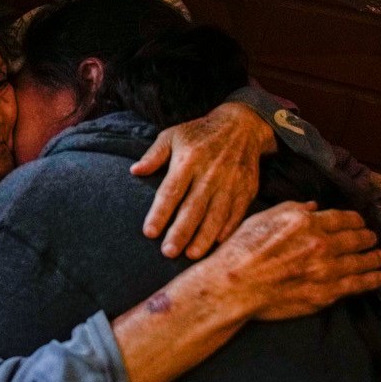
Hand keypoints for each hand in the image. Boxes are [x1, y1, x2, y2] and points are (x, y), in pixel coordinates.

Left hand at [132, 101, 274, 259]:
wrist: (242, 126)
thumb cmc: (199, 133)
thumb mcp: (172, 135)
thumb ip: (154, 155)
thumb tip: (134, 171)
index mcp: (188, 160)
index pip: (171, 191)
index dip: (160, 213)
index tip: (149, 232)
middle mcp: (210, 174)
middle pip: (193, 208)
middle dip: (180, 232)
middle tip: (168, 252)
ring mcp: (230, 183)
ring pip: (216, 215)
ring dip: (204, 237)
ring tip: (191, 255)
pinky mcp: (246, 190)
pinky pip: (237, 214)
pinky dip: (227, 231)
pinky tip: (217, 245)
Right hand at [208, 200, 380, 320]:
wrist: (234, 285)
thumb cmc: (241, 250)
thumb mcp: (261, 218)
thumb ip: (290, 208)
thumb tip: (313, 206)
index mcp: (306, 222)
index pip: (342, 218)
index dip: (355, 220)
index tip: (359, 222)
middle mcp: (320, 244)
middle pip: (355, 238)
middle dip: (367, 237)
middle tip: (372, 238)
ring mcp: (326, 270)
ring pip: (361, 261)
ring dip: (374, 257)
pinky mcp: (325, 293)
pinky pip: (357, 285)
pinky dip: (372, 280)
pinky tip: (380, 277)